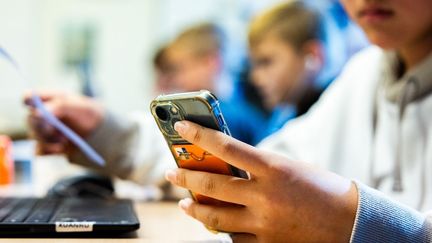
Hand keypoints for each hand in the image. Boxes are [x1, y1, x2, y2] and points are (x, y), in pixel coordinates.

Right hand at [23, 90, 104, 154]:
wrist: (97, 133)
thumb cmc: (88, 114)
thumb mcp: (78, 107)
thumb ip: (59, 106)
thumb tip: (38, 113)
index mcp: (48, 100)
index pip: (29, 97)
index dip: (28, 102)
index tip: (39, 110)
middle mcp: (41, 114)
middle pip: (30, 120)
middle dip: (43, 126)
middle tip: (53, 130)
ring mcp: (42, 130)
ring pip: (34, 137)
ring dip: (48, 140)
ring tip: (64, 140)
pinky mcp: (45, 145)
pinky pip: (39, 150)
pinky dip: (49, 151)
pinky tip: (61, 148)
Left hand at [165, 121, 357, 242]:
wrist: (352, 222)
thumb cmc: (322, 189)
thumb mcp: (289, 168)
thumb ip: (257, 169)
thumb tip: (225, 168)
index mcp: (273, 168)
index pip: (226, 146)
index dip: (199, 135)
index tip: (180, 127)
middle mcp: (265, 195)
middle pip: (212, 184)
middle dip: (185, 177)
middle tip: (171, 172)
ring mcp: (264, 223)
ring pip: (214, 217)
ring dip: (194, 208)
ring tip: (184, 202)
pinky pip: (233, 238)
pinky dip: (221, 229)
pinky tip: (215, 222)